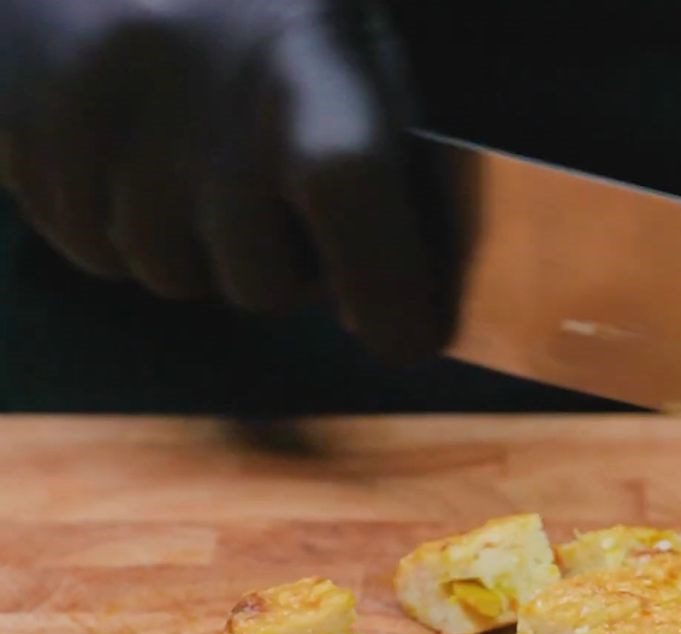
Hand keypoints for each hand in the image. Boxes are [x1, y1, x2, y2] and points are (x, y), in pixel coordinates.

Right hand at [0, 0, 455, 360]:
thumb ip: (396, 170)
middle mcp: (187, 77)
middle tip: (279, 211)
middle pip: (257, 279)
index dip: (382, 285)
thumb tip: (426, 315)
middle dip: (282, 274)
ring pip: (170, 277)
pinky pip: (94, 253)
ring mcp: (89, 107)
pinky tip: (133, 163)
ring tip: (196, 167)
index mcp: (297, 47)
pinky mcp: (24, 132)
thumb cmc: (262, 10)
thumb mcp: (353, 51)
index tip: (401, 339)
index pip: (345, 177)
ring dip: (199, 252)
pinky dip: (127, 233)